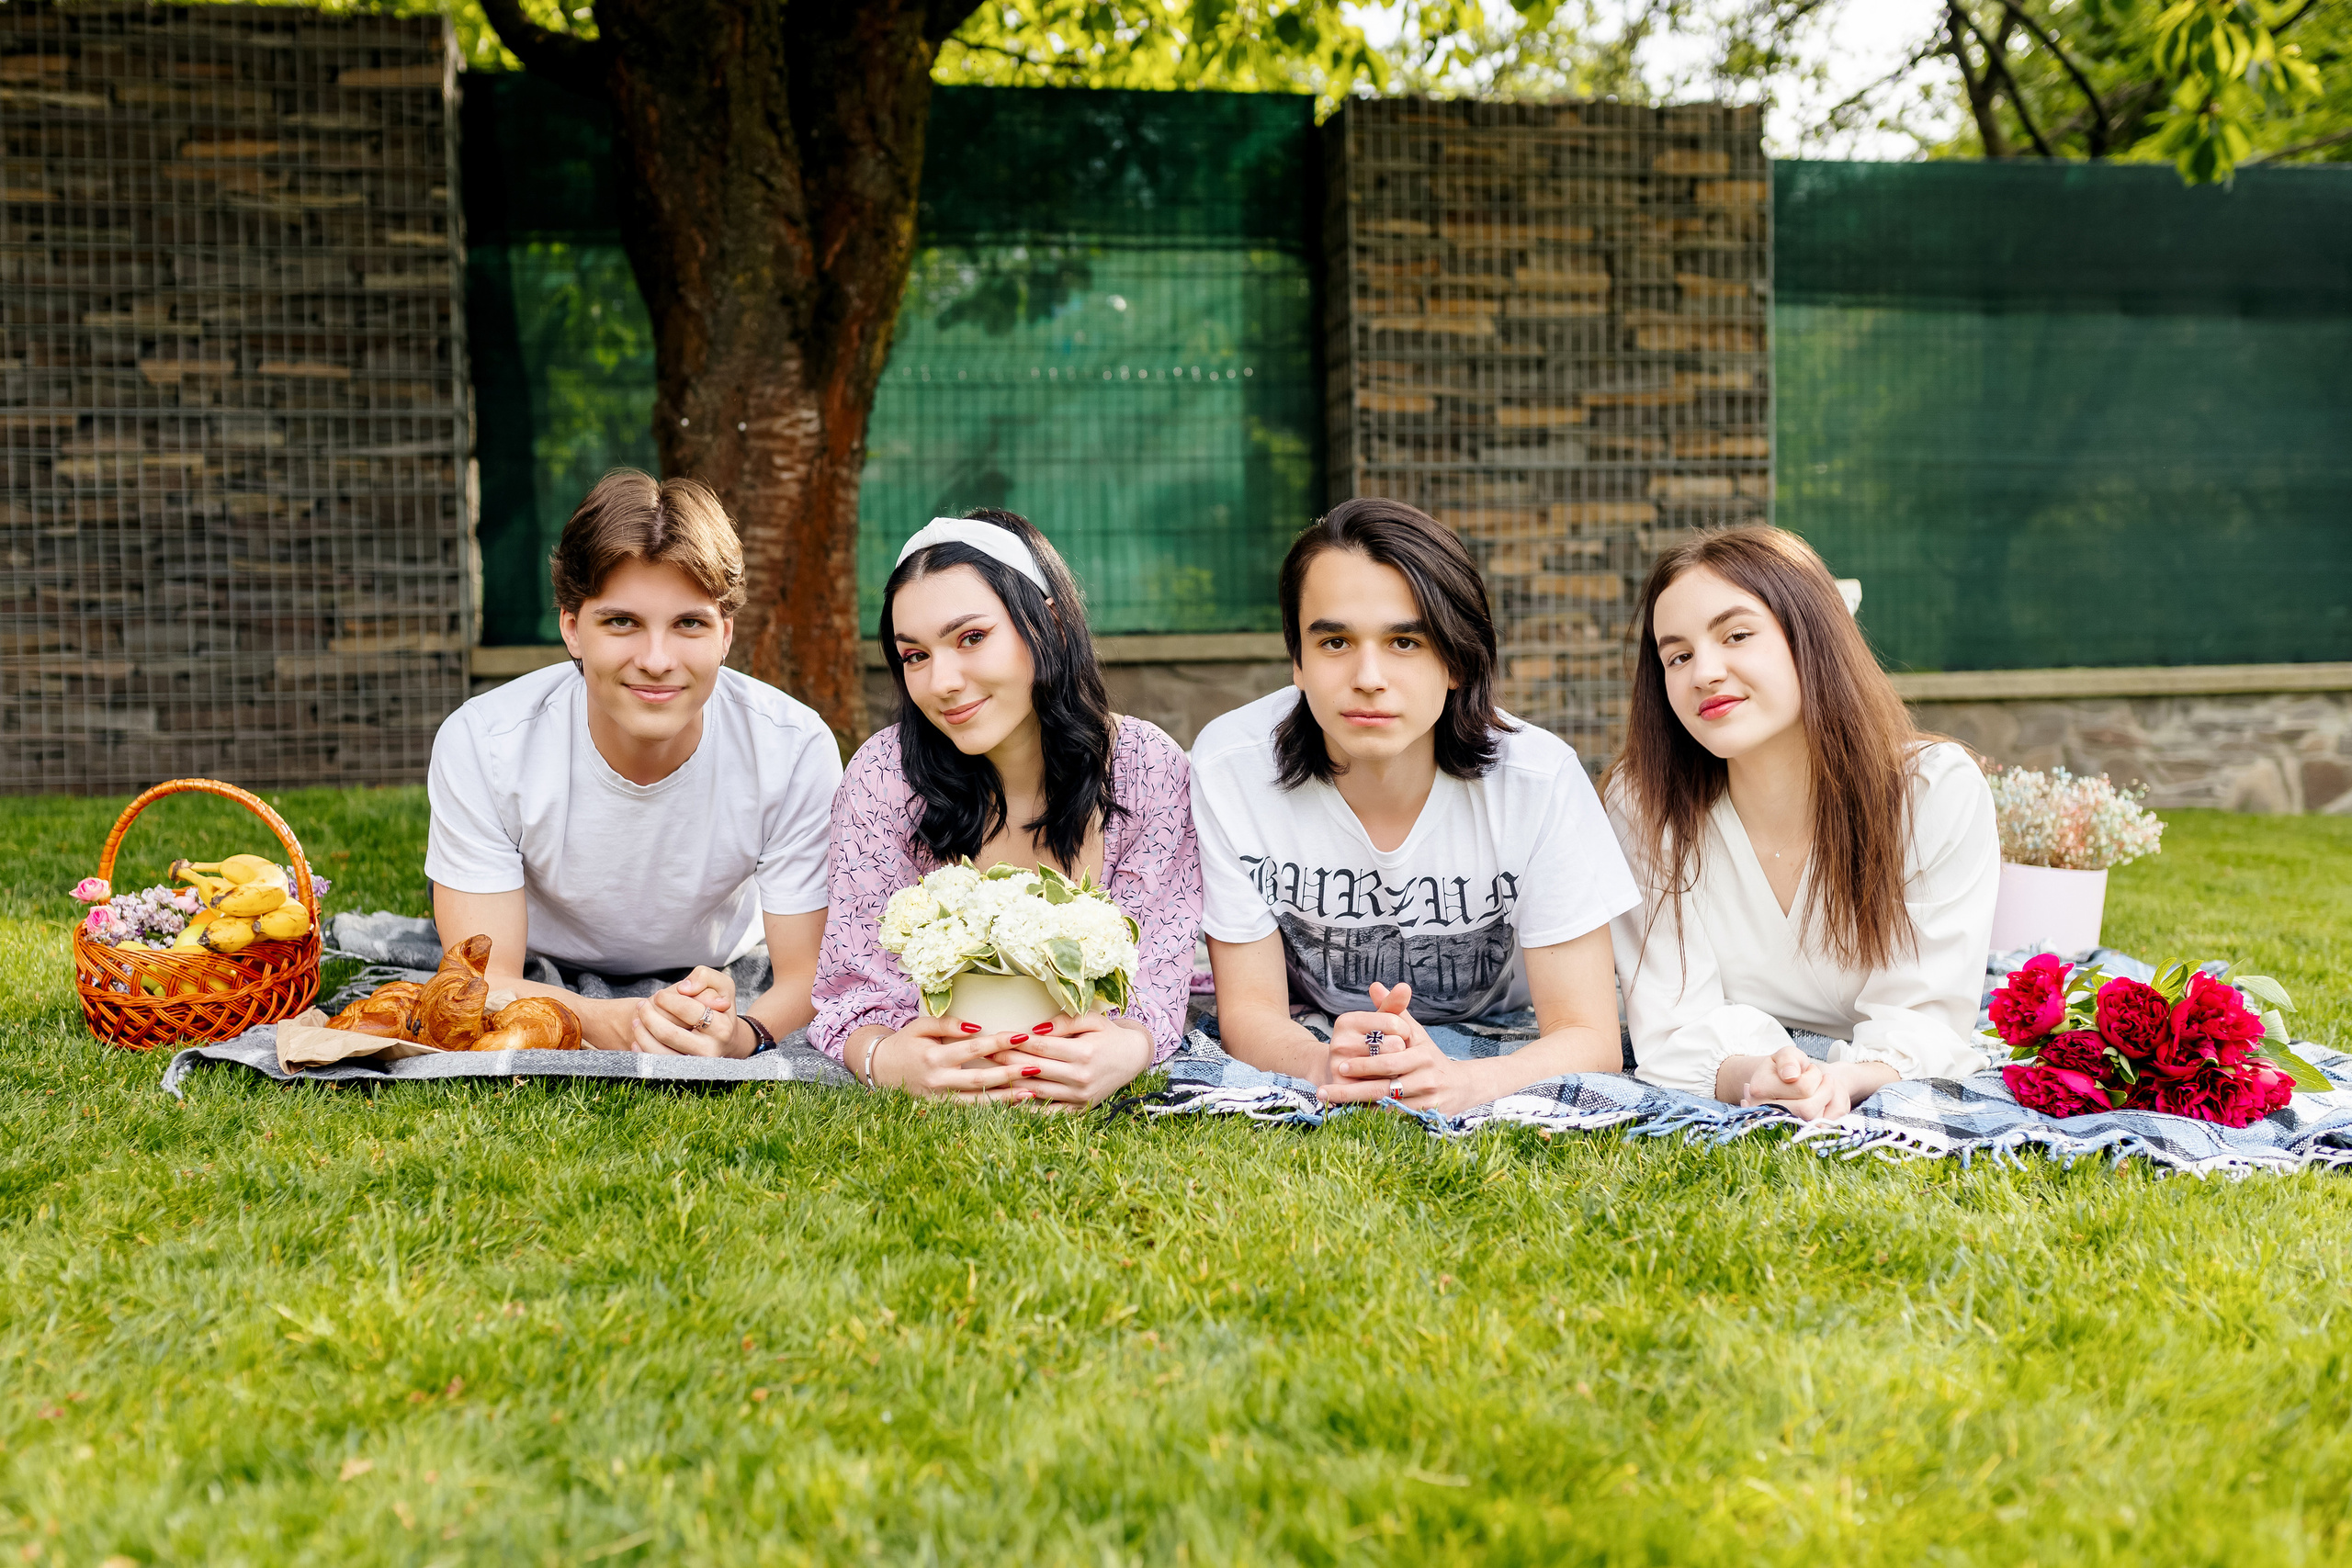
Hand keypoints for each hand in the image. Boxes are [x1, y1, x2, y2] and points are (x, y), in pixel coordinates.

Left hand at [631, 966, 748, 1056]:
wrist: (726, 1040)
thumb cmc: (719, 1008)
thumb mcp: (721, 986)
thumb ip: (704, 977)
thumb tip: (684, 988)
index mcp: (722, 1027)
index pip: (687, 1010)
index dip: (668, 999)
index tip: (659, 995)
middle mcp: (710, 1050)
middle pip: (669, 1033)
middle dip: (648, 1016)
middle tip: (642, 1005)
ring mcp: (695, 1065)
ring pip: (659, 1052)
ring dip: (641, 1032)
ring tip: (637, 1019)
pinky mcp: (683, 1073)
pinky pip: (655, 1064)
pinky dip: (642, 1050)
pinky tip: (638, 1037)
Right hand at [866, 1013, 1024, 1101]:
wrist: (878, 1070)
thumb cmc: (904, 1044)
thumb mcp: (921, 1027)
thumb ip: (948, 1024)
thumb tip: (977, 1027)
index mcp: (934, 1058)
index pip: (973, 1049)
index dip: (999, 1043)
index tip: (1023, 1036)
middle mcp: (938, 1081)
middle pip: (980, 1079)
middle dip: (1010, 1074)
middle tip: (1036, 1067)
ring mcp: (939, 1100)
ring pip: (978, 1102)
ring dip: (1006, 1098)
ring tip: (1032, 1092)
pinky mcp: (940, 1111)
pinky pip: (970, 1112)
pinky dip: (993, 1110)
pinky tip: (1013, 1105)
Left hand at [989, 1012, 1153, 1111]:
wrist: (1133, 1059)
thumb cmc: (1108, 1035)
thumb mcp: (1092, 1020)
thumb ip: (1064, 1022)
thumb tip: (1035, 1030)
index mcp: (1084, 1053)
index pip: (1040, 1047)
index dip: (1015, 1041)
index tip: (996, 1036)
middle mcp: (1081, 1077)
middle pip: (1033, 1069)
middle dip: (1006, 1060)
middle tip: (983, 1053)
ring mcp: (1079, 1096)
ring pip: (1036, 1090)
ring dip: (1010, 1084)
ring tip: (988, 1075)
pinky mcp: (1079, 1109)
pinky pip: (1047, 1111)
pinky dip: (1026, 1107)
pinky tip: (1008, 1100)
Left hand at [1320, 981, 1486, 1116]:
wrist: (1460, 1086)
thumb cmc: (1428, 1055)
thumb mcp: (1414, 1032)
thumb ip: (1393, 1011)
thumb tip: (1374, 986)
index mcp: (1422, 1055)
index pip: (1388, 1061)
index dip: (1363, 1065)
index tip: (1339, 1066)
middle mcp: (1426, 1079)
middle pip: (1384, 1087)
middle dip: (1353, 1090)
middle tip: (1326, 1090)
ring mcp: (1427, 1101)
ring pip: (1387, 1107)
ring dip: (1358, 1107)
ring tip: (1332, 1104)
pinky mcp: (1426, 1118)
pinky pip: (1395, 1120)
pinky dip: (1374, 1118)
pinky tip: (1352, 1116)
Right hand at [1740, 1051, 1892, 1121]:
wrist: (1777, 1084)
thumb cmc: (1785, 1067)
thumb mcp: (1787, 1055)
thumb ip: (1788, 1059)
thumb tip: (1791, 1076)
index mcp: (1760, 1088)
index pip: (1803, 1087)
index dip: (1814, 1076)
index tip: (1810, 1069)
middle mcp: (1764, 1111)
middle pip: (1808, 1108)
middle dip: (1823, 1091)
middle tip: (1821, 1079)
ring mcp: (1775, 1125)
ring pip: (1813, 1121)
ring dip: (1824, 1102)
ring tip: (1818, 1090)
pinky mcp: (1788, 1134)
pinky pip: (1816, 1129)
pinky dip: (1824, 1114)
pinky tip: (1819, 1102)